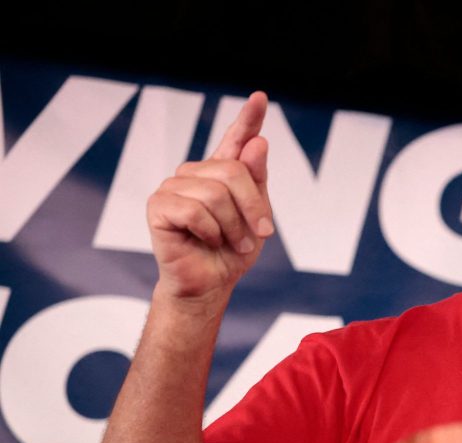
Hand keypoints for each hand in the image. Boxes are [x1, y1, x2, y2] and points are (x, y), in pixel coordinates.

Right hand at [147, 91, 273, 308]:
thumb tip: (258, 143)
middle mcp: (195, 173)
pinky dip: (209, 232)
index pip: (236, 139)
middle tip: (258, 234)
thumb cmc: (232, 251)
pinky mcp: (159, 205)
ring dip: (234, 227)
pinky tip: (204, 241)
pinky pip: (194, 211)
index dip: (248, 119)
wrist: (211, 284)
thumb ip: (257, 181)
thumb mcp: (257, 217)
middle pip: (234, 172)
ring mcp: (174, 186)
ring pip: (216, 194)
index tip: (260, 97)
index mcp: (221, 173)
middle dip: (253, 208)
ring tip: (232, 243)